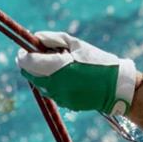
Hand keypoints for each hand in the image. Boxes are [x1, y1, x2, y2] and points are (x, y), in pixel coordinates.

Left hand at [16, 31, 138, 114]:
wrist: (118, 86)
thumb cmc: (100, 61)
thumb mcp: (78, 45)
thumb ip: (53, 39)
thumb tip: (35, 38)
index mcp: (56, 67)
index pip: (26, 61)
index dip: (24, 53)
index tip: (29, 48)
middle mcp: (54, 84)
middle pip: (29, 73)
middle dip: (31, 64)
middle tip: (44, 56)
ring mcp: (59, 96)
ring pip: (39, 83)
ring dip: (42, 74)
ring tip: (61, 67)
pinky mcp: (66, 104)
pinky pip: (52, 92)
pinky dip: (54, 84)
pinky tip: (70, 78)